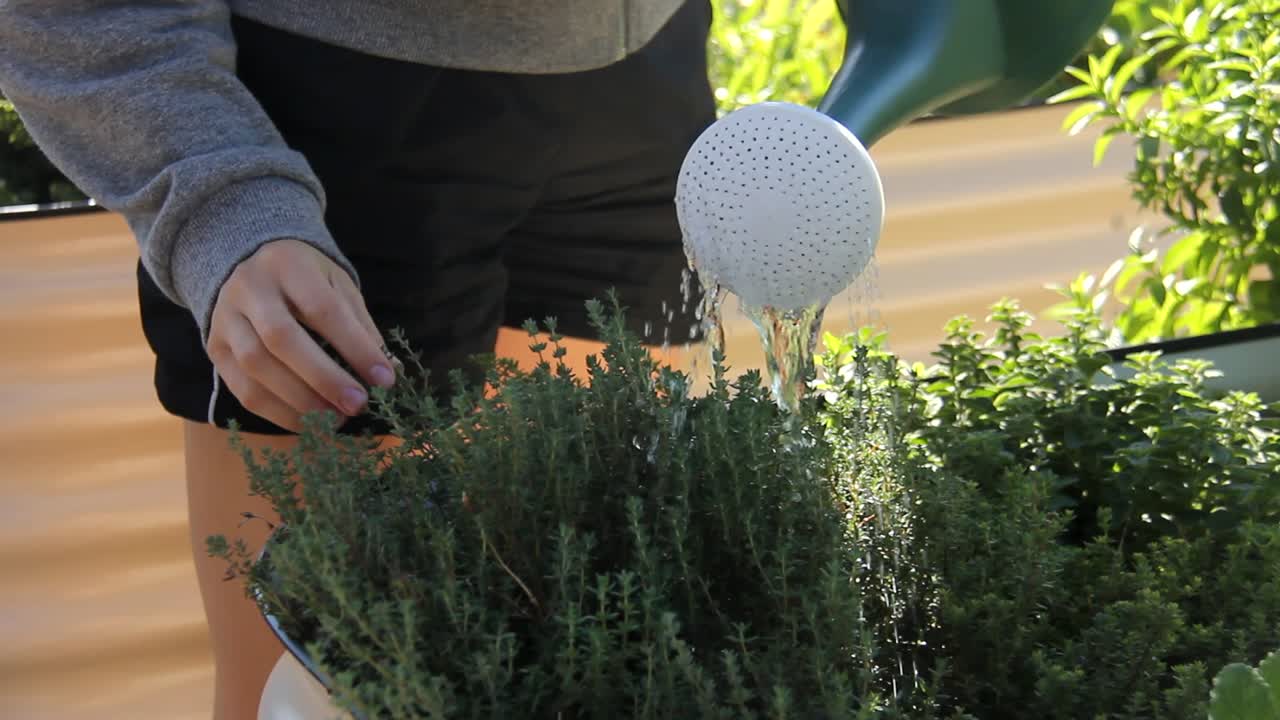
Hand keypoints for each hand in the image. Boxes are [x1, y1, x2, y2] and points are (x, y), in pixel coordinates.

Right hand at [206, 239, 395, 431]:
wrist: (246, 263)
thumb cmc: (304, 278)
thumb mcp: (337, 285)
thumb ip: (359, 325)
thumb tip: (385, 373)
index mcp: (288, 264)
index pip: (323, 309)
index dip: (356, 347)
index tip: (385, 379)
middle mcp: (250, 288)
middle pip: (282, 339)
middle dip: (325, 378)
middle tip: (357, 404)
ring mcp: (225, 319)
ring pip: (256, 366)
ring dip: (301, 401)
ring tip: (336, 418)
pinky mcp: (214, 348)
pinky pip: (241, 389)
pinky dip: (278, 412)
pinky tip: (308, 423)